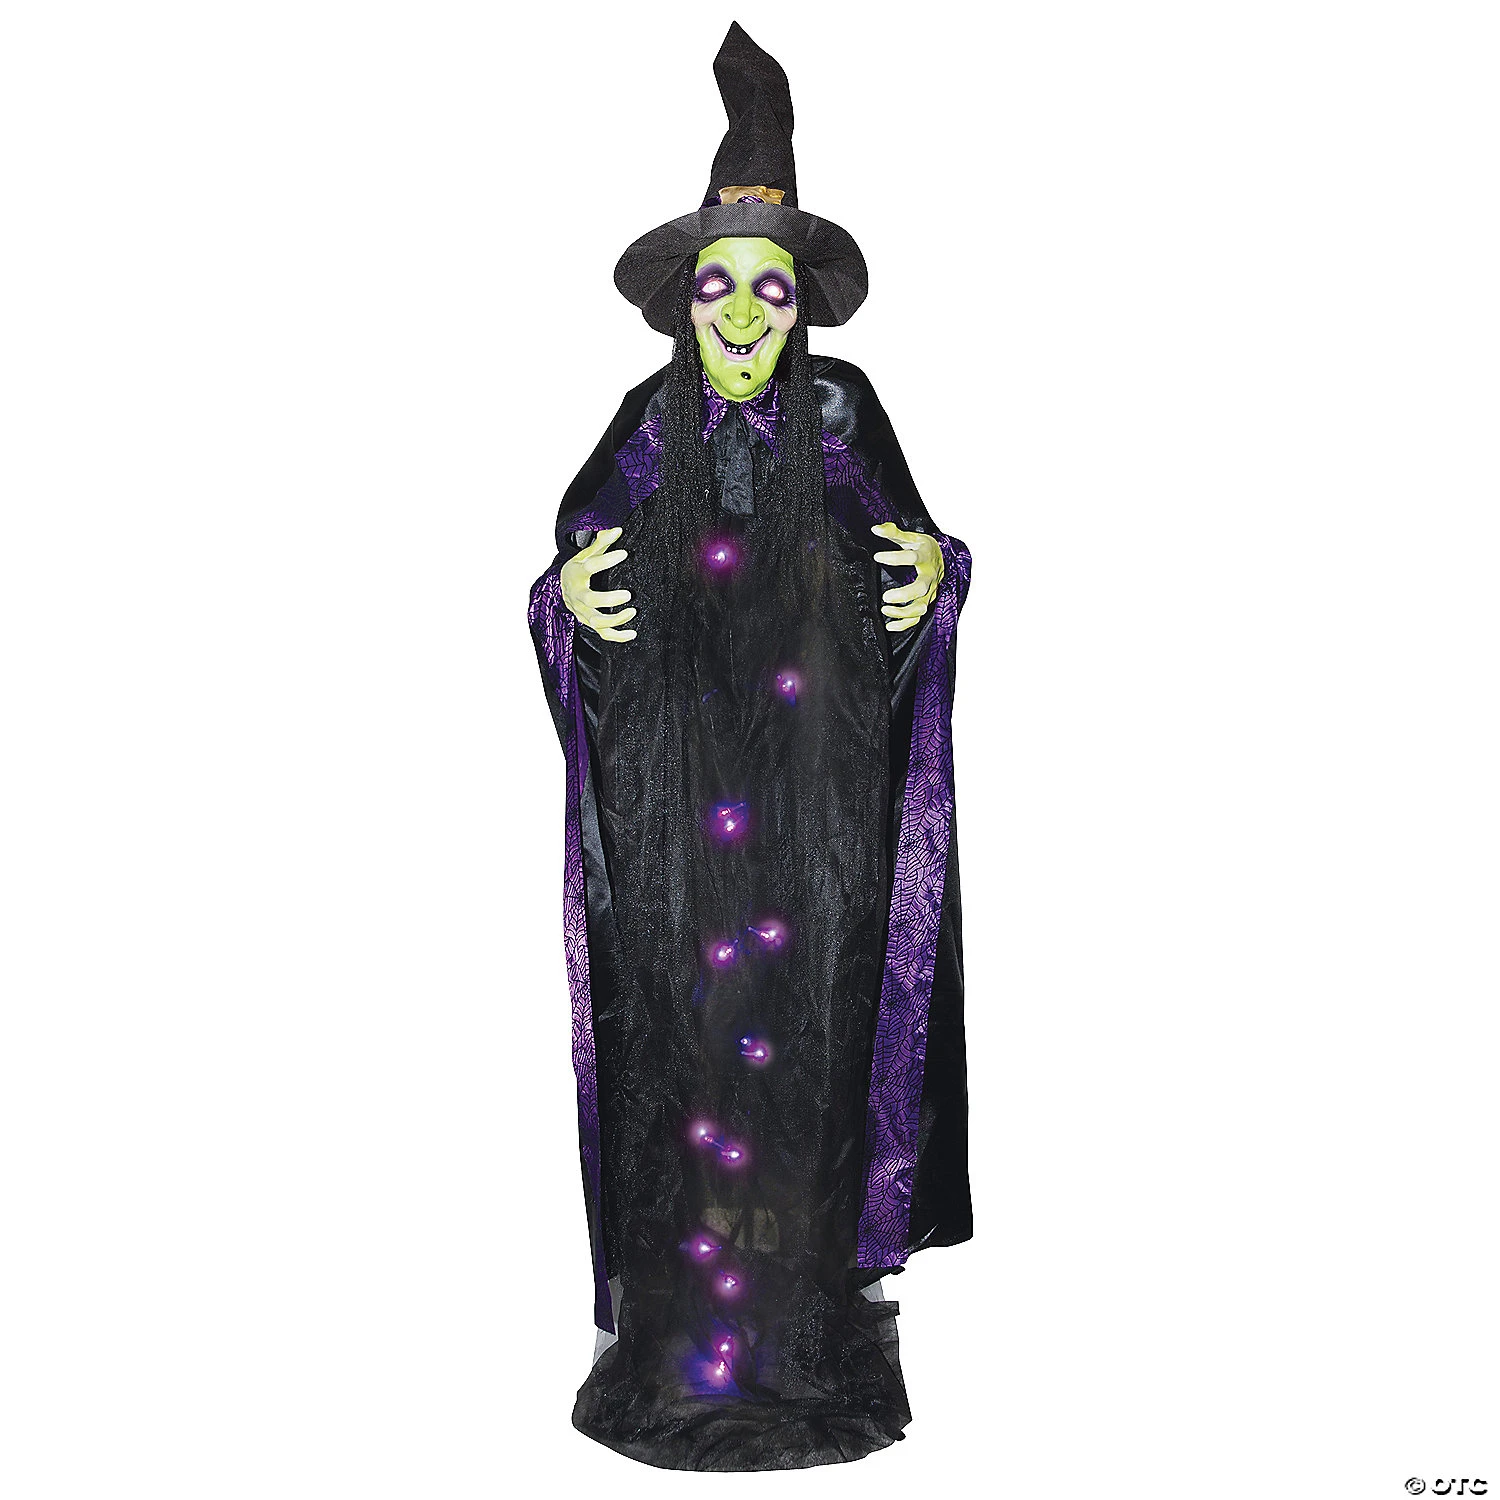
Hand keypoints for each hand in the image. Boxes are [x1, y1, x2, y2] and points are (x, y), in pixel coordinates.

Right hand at [561, 526, 636, 641]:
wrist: (562, 587)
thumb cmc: (578, 569)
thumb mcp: (585, 554)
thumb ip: (601, 543)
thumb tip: (618, 530)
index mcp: (576, 574)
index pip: (590, 567)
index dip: (606, 560)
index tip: (625, 553)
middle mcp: (577, 595)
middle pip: (589, 600)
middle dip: (608, 600)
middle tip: (629, 594)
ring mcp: (582, 611)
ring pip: (596, 621)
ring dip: (614, 619)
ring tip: (633, 611)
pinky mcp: (589, 623)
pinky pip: (602, 634)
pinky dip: (617, 637)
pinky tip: (632, 634)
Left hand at [871, 522, 943, 632]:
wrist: (942, 558)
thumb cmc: (922, 547)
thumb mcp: (910, 537)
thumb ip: (893, 532)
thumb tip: (875, 528)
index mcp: (925, 557)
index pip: (912, 557)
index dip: (894, 557)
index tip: (877, 556)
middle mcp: (930, 576)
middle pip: (920, 589)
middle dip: (903, 595)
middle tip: (885, 596)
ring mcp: (930, 592)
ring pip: (920, 607)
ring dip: (903, 612)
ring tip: (884, 609)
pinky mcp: (926, 602)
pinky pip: (917, 618)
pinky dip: (904, 625)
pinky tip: (889, 625)